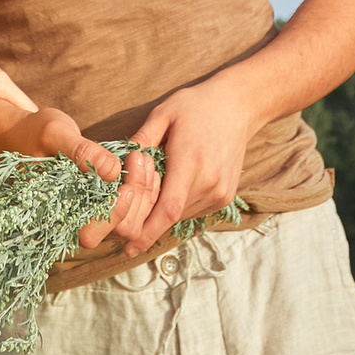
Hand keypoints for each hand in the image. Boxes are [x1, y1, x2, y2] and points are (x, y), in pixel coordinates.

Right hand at [0, 103, 135, 249]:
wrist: (26, 134)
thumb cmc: (34, 134)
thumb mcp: (53, 133)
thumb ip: (81, 151)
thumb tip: (113, 171)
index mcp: (56, 213)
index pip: (90, 235)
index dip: (113, 215)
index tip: (126, 184)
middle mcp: (76, 221)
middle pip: (120, 231)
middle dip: (138, 197)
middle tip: (139, 159)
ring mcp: (91, 214)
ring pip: (132, 222)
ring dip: (145, 193)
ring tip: (142, 159)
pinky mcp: (103, 203)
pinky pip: (133, 208)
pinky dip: (144, 188)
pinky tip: (141, 163)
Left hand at [114, 82, 264, 255]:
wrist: (239, 106)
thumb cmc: (197, 106)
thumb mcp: (163, 114)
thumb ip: (140, 140)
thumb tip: (116, 165)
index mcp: (191, 163)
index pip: (167, 210)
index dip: (146, 233)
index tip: (127, 248)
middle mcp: (209, 184)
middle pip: (170, 215)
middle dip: (147, 215)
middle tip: (132, 201)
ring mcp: (220, 193)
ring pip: (181, 215)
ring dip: (163, 209)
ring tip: (159, 180)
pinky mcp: (225, 196)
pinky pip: (193, 210)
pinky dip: (178, 204)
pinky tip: (175, 182)